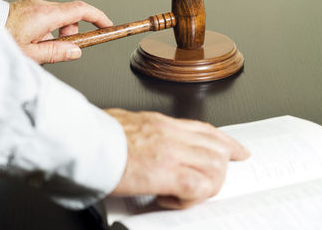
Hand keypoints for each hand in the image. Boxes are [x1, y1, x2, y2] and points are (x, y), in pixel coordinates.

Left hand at [6, 0, 112, 63]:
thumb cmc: (1, 40)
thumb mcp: (31, 54)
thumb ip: (57, 52)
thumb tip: (76, 51)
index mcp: (45, 15)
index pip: (81, 10)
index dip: (98, 17)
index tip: (107, 25)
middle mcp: (41, 6)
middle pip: (70, 16)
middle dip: (71, 33)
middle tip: (60, 49)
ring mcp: (34, 5)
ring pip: (59, 18)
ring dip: (58, 33)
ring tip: (42, 47)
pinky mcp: (28, 8)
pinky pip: (47, 18)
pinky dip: (49, 30)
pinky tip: (35, 41)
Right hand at [106, 109, 249, 208]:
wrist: (83, 140)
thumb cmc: (98, 133)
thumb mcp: (127, 122)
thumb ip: (145, 130)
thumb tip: (146, 139)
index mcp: (163, 124)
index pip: (207, 130)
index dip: (227, 143)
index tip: (237, 150)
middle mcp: (172, 136)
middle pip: (218, 151)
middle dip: (220, 171)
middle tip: (210, 183)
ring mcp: (171, 153)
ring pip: (214, 169)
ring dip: (205, 187)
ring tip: (184, 194)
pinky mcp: (164, 173)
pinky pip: (196, 188)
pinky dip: (190, 199)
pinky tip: (170, 199)